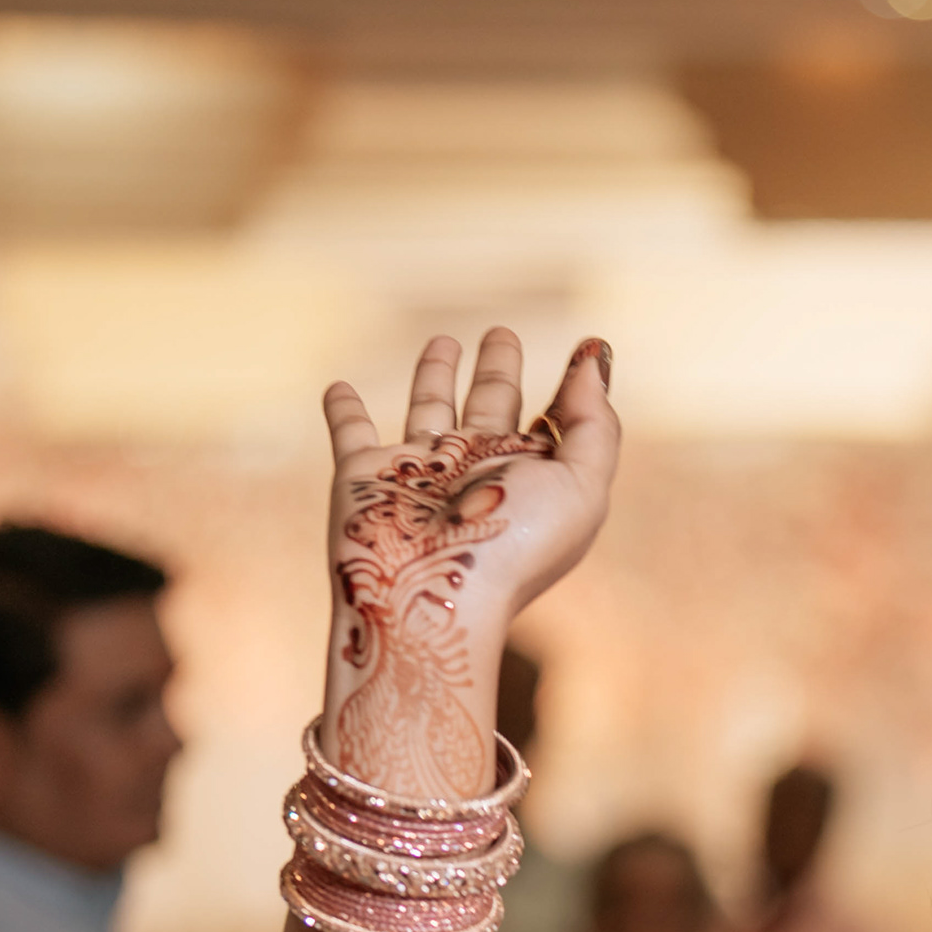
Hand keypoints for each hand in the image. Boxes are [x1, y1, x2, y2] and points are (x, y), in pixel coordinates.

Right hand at [316, 329, 619, 800]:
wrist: (433, 598)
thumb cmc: (515, 548)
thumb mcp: (581, 485)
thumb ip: (593, 421)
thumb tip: (594, 357)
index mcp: (529, 477)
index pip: (549, 425)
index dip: (567, 394)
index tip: (578, 361)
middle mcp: (475, 470)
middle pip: (489, 405)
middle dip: (497, 370)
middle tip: (500, 332)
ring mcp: (419, 472)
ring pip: (427, 410)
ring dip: (433, 375)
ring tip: (443, 340)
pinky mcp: (365, 474)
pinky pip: (349, 432)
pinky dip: (341, 409)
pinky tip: (337, 387)